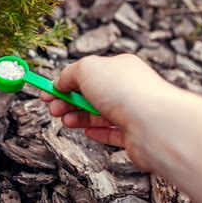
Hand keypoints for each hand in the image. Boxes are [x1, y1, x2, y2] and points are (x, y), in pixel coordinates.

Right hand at [40, 54, 177, 169]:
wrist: (154, 123)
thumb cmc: (125, 90)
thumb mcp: (86, 68)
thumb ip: (70, 73)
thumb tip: (60, 82)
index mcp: (119, 67)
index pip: (87, 73)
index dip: (64, 82)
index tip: (46, 92)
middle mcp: (127, 87)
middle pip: (90, 94)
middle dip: (68, 101)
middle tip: (52, 108)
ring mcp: (132, 112)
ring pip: (99, 114)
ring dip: (78, 116)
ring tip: (65, 120)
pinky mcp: (134, 135)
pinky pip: (112, 133)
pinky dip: (97, 131)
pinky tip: (87, 132)